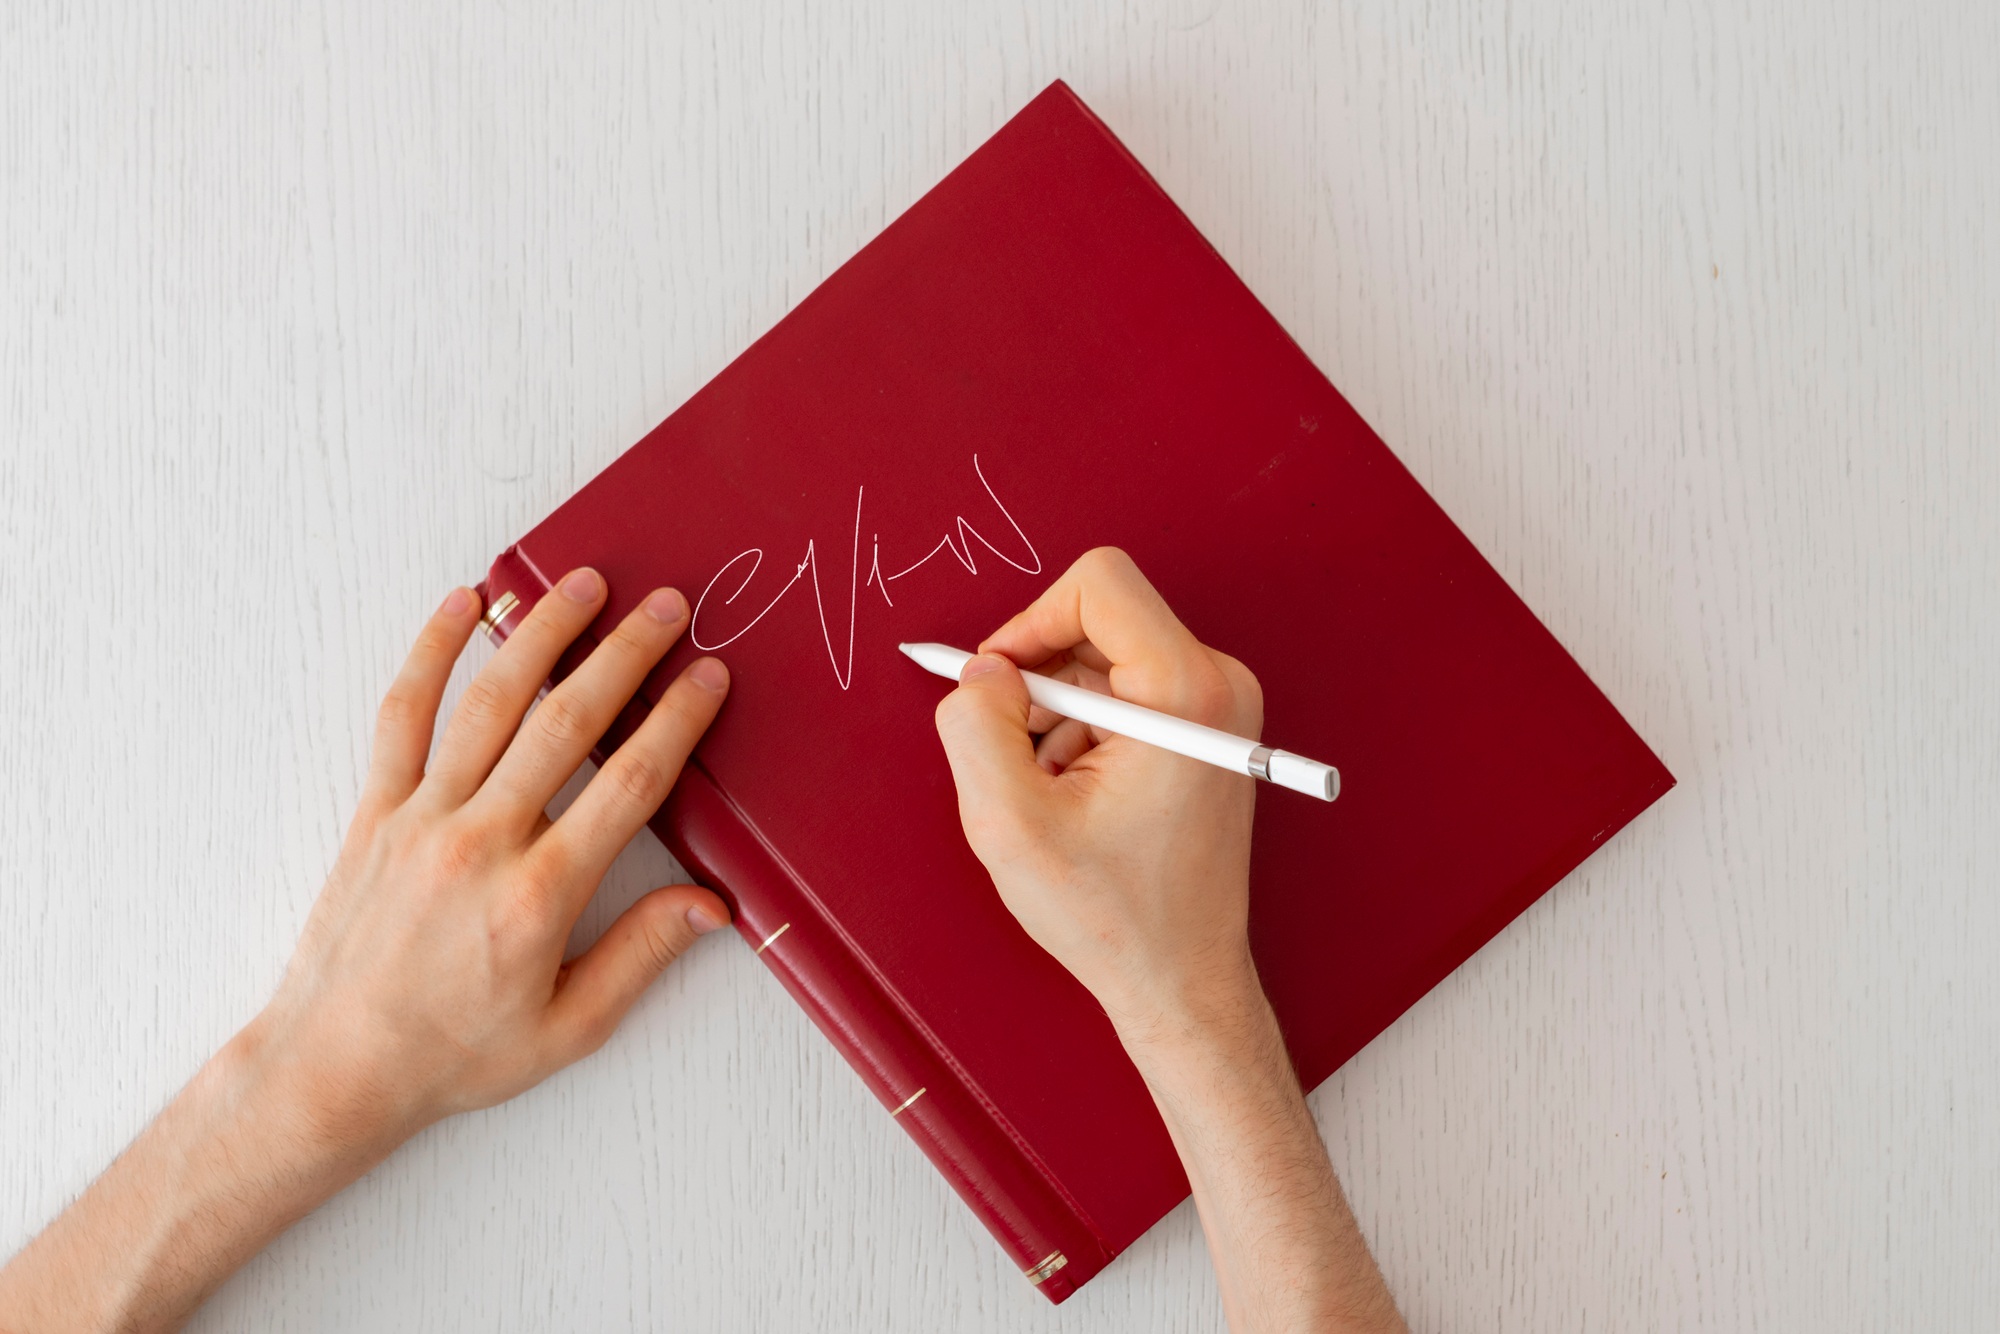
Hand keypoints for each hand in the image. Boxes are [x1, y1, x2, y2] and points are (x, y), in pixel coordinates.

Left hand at [0, 570, 734, 1333]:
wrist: (332, 1069)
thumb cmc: (452, 1054)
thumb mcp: (569, 1028)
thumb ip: (642, 956)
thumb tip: (710, 905)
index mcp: (539, 895)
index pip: (628, 785)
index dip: (677, 723)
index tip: (708, 678)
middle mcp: (482, 841)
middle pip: (566, 723)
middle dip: (625, 655)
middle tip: (667, 606)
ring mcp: (422, 818)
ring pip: (489, 703)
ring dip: (542, 633)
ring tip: (583, 583)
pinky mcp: (376, 811)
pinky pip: (402, 716)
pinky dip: (430, 653)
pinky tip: (462, 605)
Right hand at [931, 548, 1406, 1333]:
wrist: (1180, 980)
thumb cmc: (1113, 915)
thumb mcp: (1011, 823)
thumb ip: (977, 728)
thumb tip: (981, 674)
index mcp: (1186, 690)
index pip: (1097, 584)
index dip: (1028, 624)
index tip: (999, 688)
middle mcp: (1218, 682)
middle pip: (1096, 620)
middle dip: (1039, 683)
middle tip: (1023, 761)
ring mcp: (1219, 706)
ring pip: (1101, 659)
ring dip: (1057, 716)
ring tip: (1057, 795)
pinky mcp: (1207, 730)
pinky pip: (1121, 693)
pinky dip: (1083, 734)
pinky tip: (1081, 800)